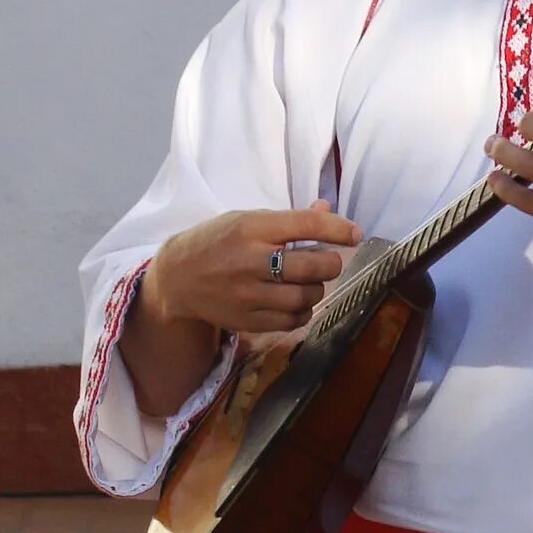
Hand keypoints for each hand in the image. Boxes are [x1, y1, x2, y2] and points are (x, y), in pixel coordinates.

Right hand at [143, 202, 361, 337]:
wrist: (177, 278)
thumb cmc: (216, 241)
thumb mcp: (246, 219)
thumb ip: (288, 220)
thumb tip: (328, 210)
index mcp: (252, 228)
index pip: (306, 225)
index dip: (338, 229)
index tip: (354, 234)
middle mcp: (251, 261)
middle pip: (312, 267)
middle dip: (331, 264)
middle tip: (328, 262)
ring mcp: (248, 295)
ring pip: (306, 297)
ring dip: (317, 289)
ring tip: (309, 282)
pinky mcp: (247, 320)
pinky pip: (292, 321)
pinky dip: (303, 312)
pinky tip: (296, 302)